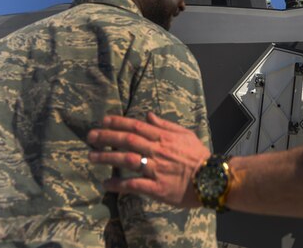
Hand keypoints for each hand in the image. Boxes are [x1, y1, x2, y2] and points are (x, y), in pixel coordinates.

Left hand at [87, 112, 209, 207]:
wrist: (211, 179)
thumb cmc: (198, 156)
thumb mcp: (185, 134)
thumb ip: (165, 125)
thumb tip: (148, 115)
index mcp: (164, 137)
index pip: (136, 126)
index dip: (118, 122)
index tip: (103, 121)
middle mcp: (158, 151)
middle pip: (128, 140)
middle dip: (107, 137)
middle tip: (90, 137)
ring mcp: (156, 169)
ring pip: (127, 160)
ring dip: (107, 157)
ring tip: (92, 157)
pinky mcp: (156, 188)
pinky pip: (134, 184)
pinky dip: (118, 184)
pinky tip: (106, 184)